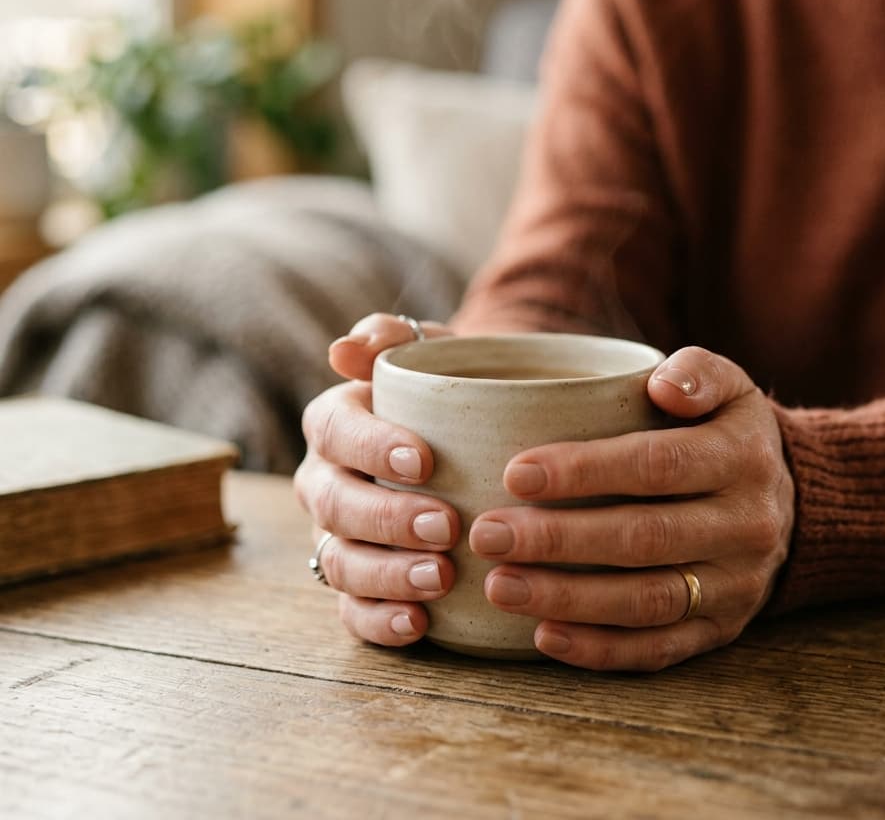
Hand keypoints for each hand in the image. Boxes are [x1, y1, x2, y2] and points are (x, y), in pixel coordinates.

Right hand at [293, 313, 453, 645]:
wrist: (480, 432)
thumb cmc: (453, 389)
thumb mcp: (435, 352)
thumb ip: (393, 338)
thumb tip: (346, 348)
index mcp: (335, 422)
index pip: (334, 430)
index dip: (371, 447)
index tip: (425, 459)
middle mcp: (325, 481)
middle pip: (333, 504)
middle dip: (386, 518)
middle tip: (446, 525)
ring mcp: (337, 537)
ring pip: (341, 562)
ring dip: (388, 574)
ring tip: (442, 578)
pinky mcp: (358, 584)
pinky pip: (354, 610)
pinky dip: (381, 621)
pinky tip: (420, 624)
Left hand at [470, 346, 794, 670]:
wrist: (786, 500)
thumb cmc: (724, 431)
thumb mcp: (726, 385)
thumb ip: (696, 372)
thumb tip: (662, 386)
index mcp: (740, 458)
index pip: (657, 465)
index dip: (585, 471)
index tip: (516, 474)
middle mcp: (746, 526)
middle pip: (644, 538)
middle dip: (560, 540)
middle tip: (487, 535)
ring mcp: (736, 585)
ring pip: (647, 601)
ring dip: (568, 598)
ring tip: (500, 587)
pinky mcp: (720, 628)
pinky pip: (659, 649)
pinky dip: (600, 649)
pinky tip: (543, 635)